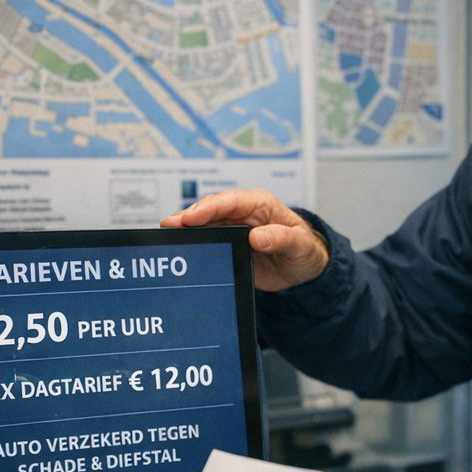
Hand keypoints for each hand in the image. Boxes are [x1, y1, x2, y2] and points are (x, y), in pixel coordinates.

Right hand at [161, 189, 328, 291]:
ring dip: (186, 229)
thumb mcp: (300, 245)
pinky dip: (192, 243)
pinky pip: (206, 240)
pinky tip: (179, 248)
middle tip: (170, 225)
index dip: (209, 207)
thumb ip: (282, 239)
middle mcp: (243, 214)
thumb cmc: (304, 250)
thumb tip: (259, 237)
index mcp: (260, 205)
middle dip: (189, 216)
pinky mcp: (227, 245)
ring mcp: (232, 229)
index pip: (231, 201)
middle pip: (211, 210)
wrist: (303, 270)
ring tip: (167, 234)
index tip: (192, 216)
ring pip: (204, 224)